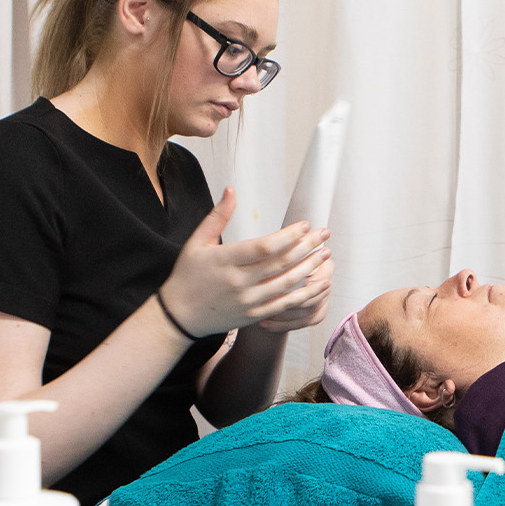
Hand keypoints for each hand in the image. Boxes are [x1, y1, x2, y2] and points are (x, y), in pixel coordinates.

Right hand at [157, 188, 331, 338]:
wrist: (179, 316)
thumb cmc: (187, 276)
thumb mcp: (197, 242)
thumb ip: (218, 216)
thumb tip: (232, 189)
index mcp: (226, 260)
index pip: (265, 246)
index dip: (289, 235)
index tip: (305, 225)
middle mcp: (240, 282)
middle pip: (281, 263)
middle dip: (308, 247)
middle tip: (325, 234)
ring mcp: (248, 301)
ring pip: (287, 284)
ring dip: (310, 268)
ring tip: (325, 254)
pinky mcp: (254, 316)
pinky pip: (285, 305)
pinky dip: (306, 294)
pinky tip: (320, 283)